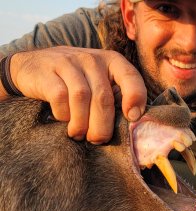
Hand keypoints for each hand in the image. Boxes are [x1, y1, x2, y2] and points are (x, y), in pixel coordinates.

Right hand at [9, 46, 146, 142]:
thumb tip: (129, 124)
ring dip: (82, 123)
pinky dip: (64, 115)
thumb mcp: (98, 82)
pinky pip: (60, 97)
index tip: (132, 118)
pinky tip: (64, 122)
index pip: (130, 76)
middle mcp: (92, 59)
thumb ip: (114, 97)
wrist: (32, 67)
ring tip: (79, 135)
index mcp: (111, 61)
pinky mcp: (48, 72)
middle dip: (102, 125)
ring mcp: (69, 63)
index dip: (136, 97)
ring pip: (82, 97)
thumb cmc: (75, 81)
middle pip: (103, 97)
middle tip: (97, 139)